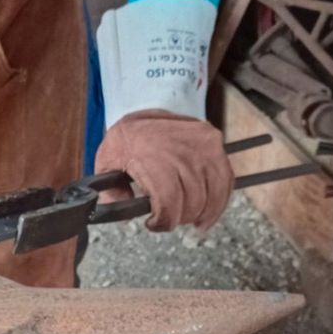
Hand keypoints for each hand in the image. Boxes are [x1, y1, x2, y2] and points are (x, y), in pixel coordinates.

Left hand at [93, 109, 233, 230]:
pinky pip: (225, 178)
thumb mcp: (106, 162)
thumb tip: (125, 219)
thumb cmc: (125, 138)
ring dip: (203, 213)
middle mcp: (183, 150)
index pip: (169, 202)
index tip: (154, 224)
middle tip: (170, 221)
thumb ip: (111, 192)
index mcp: (154, 157)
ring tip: (192, 221)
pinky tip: (208, 212)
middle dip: (180, 218)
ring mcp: (202, 145)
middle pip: (192, 201)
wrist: (142, 108)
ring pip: (212, 193)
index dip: (164, 221)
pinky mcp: (214, 142)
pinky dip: (220, 200)